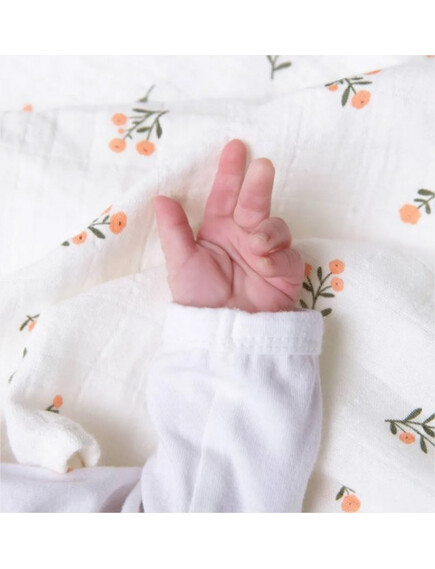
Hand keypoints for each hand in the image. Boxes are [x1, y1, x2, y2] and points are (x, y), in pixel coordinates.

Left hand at [152, 139, 303, 312]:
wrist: (224, 335)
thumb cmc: (199, 299)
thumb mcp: (182, 263)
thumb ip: (175, 230)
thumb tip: (161, 197)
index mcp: (218, 229)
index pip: (224, 195)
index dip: (229, 172)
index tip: (235, 147)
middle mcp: (243, 235)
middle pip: (254, 201)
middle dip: (258, 184)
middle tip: (262, 166)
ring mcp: (266, 252)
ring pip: (275, 224)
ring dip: (268, 229)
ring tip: (255, 244)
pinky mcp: (285, 270)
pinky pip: (287, 253)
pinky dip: (277, 256)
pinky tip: (265, 266)